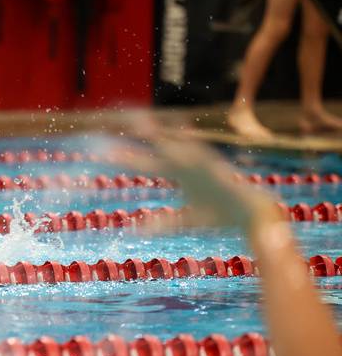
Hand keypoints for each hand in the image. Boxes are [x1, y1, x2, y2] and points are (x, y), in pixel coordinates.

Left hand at [127, 126, 280, 231]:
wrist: (251, 216)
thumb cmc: (220, 216)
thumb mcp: (185, 221)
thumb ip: (163, 223)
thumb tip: (139, 230)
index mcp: (179, 172)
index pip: (146, 163)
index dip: (125, 159)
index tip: (104, 154)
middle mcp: (187, 163)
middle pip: (155, 149)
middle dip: (136, 140)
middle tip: (112, 132)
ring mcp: (200, 163)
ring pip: (174, 146)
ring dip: (158, 134)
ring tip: (139, 124)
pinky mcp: (215, 167)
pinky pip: (198, 154)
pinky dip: (186, 145)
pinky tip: (176, 135)